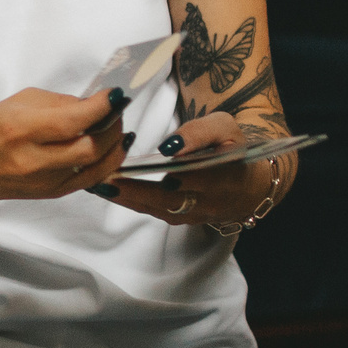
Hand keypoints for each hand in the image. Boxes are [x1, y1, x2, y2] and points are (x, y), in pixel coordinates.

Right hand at [0, 87, 129, 204]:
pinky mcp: (54, 193)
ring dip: (115, 145)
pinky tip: (112, 147)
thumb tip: (95, 104)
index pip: (72, 121)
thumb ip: (61, 102)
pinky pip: (92, 179)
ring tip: (117, 127)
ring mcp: (46, 182)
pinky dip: (108, 162)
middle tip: (118, 110)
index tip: (115, 95)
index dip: (101, 107)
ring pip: (98, 166)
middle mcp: (34, 160)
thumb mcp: (21, 101)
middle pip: (91, 148)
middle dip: (113, 125)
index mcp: (22, 130)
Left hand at [99, 113, 289, 229]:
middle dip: (135, 191)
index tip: (142, 167)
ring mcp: (195, 215)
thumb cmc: (234, 147)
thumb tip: (170, 146)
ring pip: (157, 209)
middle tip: (105, 179)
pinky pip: (154, 212)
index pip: (197, 179)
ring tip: (98, 184)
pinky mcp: (183, 219)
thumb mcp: (226, 128)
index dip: (171, 174)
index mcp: (226, 177)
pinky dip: (131, 201)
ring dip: (127, 199)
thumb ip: (200, 132)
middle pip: (169, 200)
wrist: (249, 184)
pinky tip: (109, 189)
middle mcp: (210, 203)